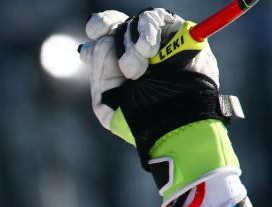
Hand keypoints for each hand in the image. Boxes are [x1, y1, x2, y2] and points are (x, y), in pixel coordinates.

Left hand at [78, 9, 239, 202]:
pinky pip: (158, 18)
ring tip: (135, 70)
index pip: (98, 40)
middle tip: (104, 38)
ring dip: (130, 43)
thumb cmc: (142, 119)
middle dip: (105, 28)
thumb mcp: (108, 104)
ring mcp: (156, 42)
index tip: (93, 39)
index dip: (95, 31)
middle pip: (114, 24)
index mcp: (113, 68)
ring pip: (133, 23)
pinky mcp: (179, 34)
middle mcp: (133, 52)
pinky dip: (149, 30)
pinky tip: (149, 51)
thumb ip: (99, 73)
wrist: (174, 123)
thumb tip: (104, 41)